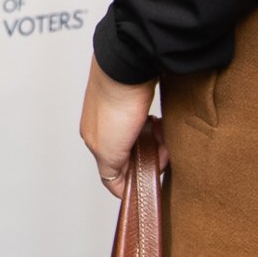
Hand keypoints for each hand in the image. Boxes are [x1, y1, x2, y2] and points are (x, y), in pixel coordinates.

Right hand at [80, 60, 155, 197]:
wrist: (127, 65)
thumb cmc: (114, 103)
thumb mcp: (107, 150)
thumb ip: (112, 174)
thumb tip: (122, 190)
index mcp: (95, 141)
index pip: (116, 174)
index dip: (137, 178)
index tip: (152, 176)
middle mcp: (105, 129)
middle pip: (133, 158)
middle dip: (149, 159)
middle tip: (161, 152)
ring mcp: (120, 115)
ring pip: (143, 143)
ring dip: (155, 144)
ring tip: (163, 135)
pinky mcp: (135, 102)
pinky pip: (151, 127)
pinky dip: (158, 130)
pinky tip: (162, 124)